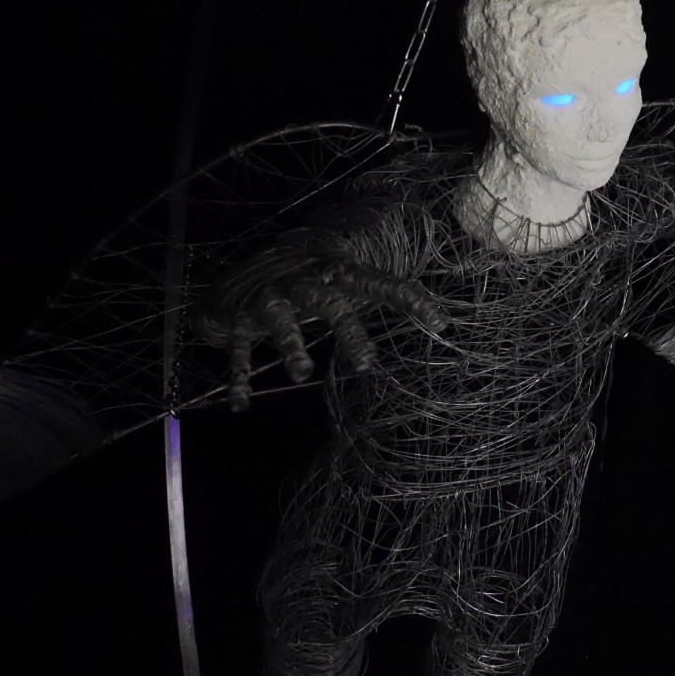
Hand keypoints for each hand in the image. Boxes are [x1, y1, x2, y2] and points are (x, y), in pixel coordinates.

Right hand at [192, 253, 445, 410]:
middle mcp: (301, 281)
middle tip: (367, 364)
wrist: (234, 275)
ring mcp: (267, 298)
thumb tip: (440, 318)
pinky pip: (238, 346)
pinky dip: (240, 374)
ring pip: (281, 319)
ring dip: (291, 346)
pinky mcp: (238, 316)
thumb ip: (378, 292)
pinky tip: (241, 402)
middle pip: (329, 301)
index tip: (439, 323)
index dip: (408, 299)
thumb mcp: (338, 281)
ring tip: (302, 375)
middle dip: (347, 330)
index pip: (377, 282)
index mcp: (332, 273)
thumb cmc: (300, 283)